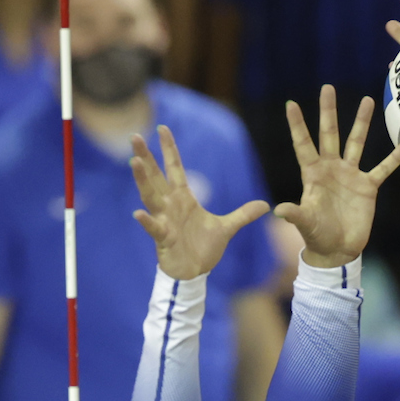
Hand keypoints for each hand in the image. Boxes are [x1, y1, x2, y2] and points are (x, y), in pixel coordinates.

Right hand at [130, 126, 270, 281]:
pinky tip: (138, 213)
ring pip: (150, 197)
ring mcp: (165, 220)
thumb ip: (243, 214)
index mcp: (183, 198)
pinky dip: (147, 221)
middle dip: (145, 157)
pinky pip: (154, 228)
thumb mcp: (227, 227)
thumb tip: (265, 205)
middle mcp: (170, 206)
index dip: (168, 149)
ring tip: (135, 163)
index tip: (162, 128)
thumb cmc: (204, 248)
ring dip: (142, 180)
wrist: (195, 272)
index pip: (174, 168)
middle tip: (134, 136)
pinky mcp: (163, 238)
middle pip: (156, 177)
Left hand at [274, 86, 399, 268]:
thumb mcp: (306, 223)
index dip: (297, 125)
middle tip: (328, 88)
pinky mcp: (368, 187)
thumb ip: (295, 214)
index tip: (291, 104)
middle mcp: (331, 169)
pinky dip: (394, 158)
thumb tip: (279, 210)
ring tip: (367, 100)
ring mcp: (351, 175)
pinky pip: (383, 169)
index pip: (304, 144)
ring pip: (356, 143)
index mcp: (313, 174)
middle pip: (330, 134)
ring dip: (362, 123)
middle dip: (328, 112)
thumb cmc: (317, 236)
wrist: (338, 249)